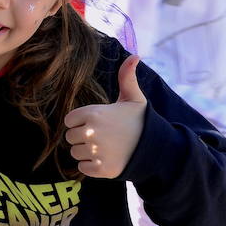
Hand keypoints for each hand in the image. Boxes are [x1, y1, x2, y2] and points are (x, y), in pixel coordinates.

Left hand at [63, 56, 147, 178]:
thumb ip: (127, 77)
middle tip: (101, 136)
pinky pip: (82, 168)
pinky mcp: (101, 169)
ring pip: (75, 153)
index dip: (80, 122)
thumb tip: (135, 56)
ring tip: (104, 147)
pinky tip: (105, 159)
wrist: (156, 148)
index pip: (69, 120)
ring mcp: (96, 151)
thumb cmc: (140, 121)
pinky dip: (91, 166)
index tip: (96, 123)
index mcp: (94, 113)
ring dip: (86, 152)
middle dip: (81, 137)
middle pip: (70, 138)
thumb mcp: (133, 97)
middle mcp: (92, 132)